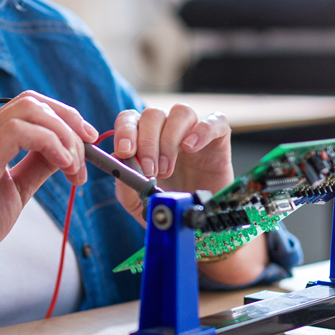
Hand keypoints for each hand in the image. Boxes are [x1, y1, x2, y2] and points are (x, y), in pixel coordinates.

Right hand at [0, 91, 95, 287]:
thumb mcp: (15, 192)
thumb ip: (37, 168)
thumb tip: (66, 152)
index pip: (30, 108)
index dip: (65, 119)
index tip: (88, 144)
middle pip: (33, 102)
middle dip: (70, 122)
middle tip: (87, 156)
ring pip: (30, 110)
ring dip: (64, 135)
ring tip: (73, 168)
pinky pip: (18, 131)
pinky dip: (50, 143)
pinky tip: (62, 166)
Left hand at [111, 104, 234, 217]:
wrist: (197, 222)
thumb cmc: (167, 206)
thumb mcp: (137, 203)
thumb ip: (124, 185)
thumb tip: (116, 160)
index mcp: (144, 140)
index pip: (130, 119)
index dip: (125, 130)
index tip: (125, 151)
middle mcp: (167, 131)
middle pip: (153, 114)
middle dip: (147, 142)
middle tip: (150, 170)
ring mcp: (193, 133)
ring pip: (180, 112)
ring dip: (170, 139)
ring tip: (167, 169)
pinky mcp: (218, 140)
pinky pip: (214, 121)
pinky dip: (202, 130)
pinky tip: (190, 148)